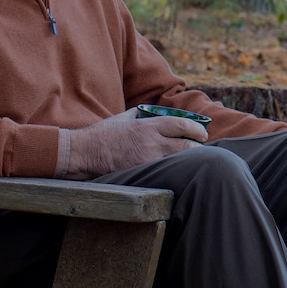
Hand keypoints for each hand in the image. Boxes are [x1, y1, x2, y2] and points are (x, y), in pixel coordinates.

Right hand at [69, 108, 206, 175]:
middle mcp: (151, 143)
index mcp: (148, 126)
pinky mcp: (142, 174)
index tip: (202, 132)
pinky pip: (165, 173)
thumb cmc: (104, 134)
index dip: (197, 129)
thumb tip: (157, 113)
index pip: (182, 125)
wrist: (84, 153)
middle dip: (197, 147)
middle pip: (186, 146)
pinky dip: (174, 171)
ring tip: (191, 160)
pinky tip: (177, 171)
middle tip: (200, 148)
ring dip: (188, 161)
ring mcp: (147, 161)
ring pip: (178, 162)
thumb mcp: (125, 117)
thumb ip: (143, 114)